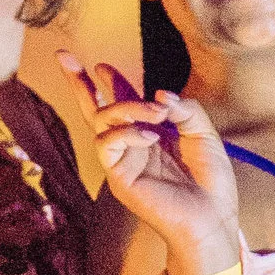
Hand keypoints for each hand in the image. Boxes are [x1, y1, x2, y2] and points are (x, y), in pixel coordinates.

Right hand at [57, 58, 240, 274]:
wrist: (211, 218)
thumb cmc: (210, 184)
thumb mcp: (204, 134)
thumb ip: (184, 109)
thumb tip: (158, 94)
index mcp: (151, 137)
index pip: (124, 105)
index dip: (112, 83)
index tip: (101, 66)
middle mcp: (132, 148)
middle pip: (95, 111)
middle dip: (78, 83)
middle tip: (63, 55)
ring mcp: (123, 162)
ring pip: (104, 121)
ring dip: (127, 107)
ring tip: (156, 113)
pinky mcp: (119, 177)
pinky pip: (107, 144)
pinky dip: (126, 132)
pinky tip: (150, 136)